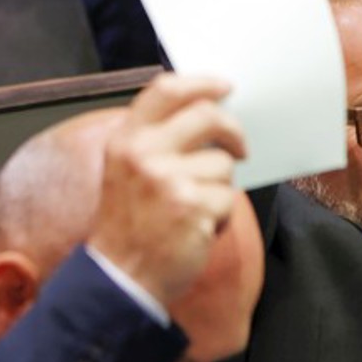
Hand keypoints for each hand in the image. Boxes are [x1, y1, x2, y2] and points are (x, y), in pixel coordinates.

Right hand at [86, 73, 245, 306]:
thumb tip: (210, 112)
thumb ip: (159, 139)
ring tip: (193, 210)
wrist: (120, 277)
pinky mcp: (192, 206)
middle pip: (208, 116)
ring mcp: (167, 179)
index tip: (224, 88)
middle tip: (241, 149)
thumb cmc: (131, 224)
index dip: (201, 83)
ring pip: (224, 164)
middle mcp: (143, 154)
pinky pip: (228, 198)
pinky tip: (197, 229)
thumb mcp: (127, 171)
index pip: (165, 90)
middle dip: (234, 132)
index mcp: (126, 140)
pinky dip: (221, 216)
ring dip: (220, 188)